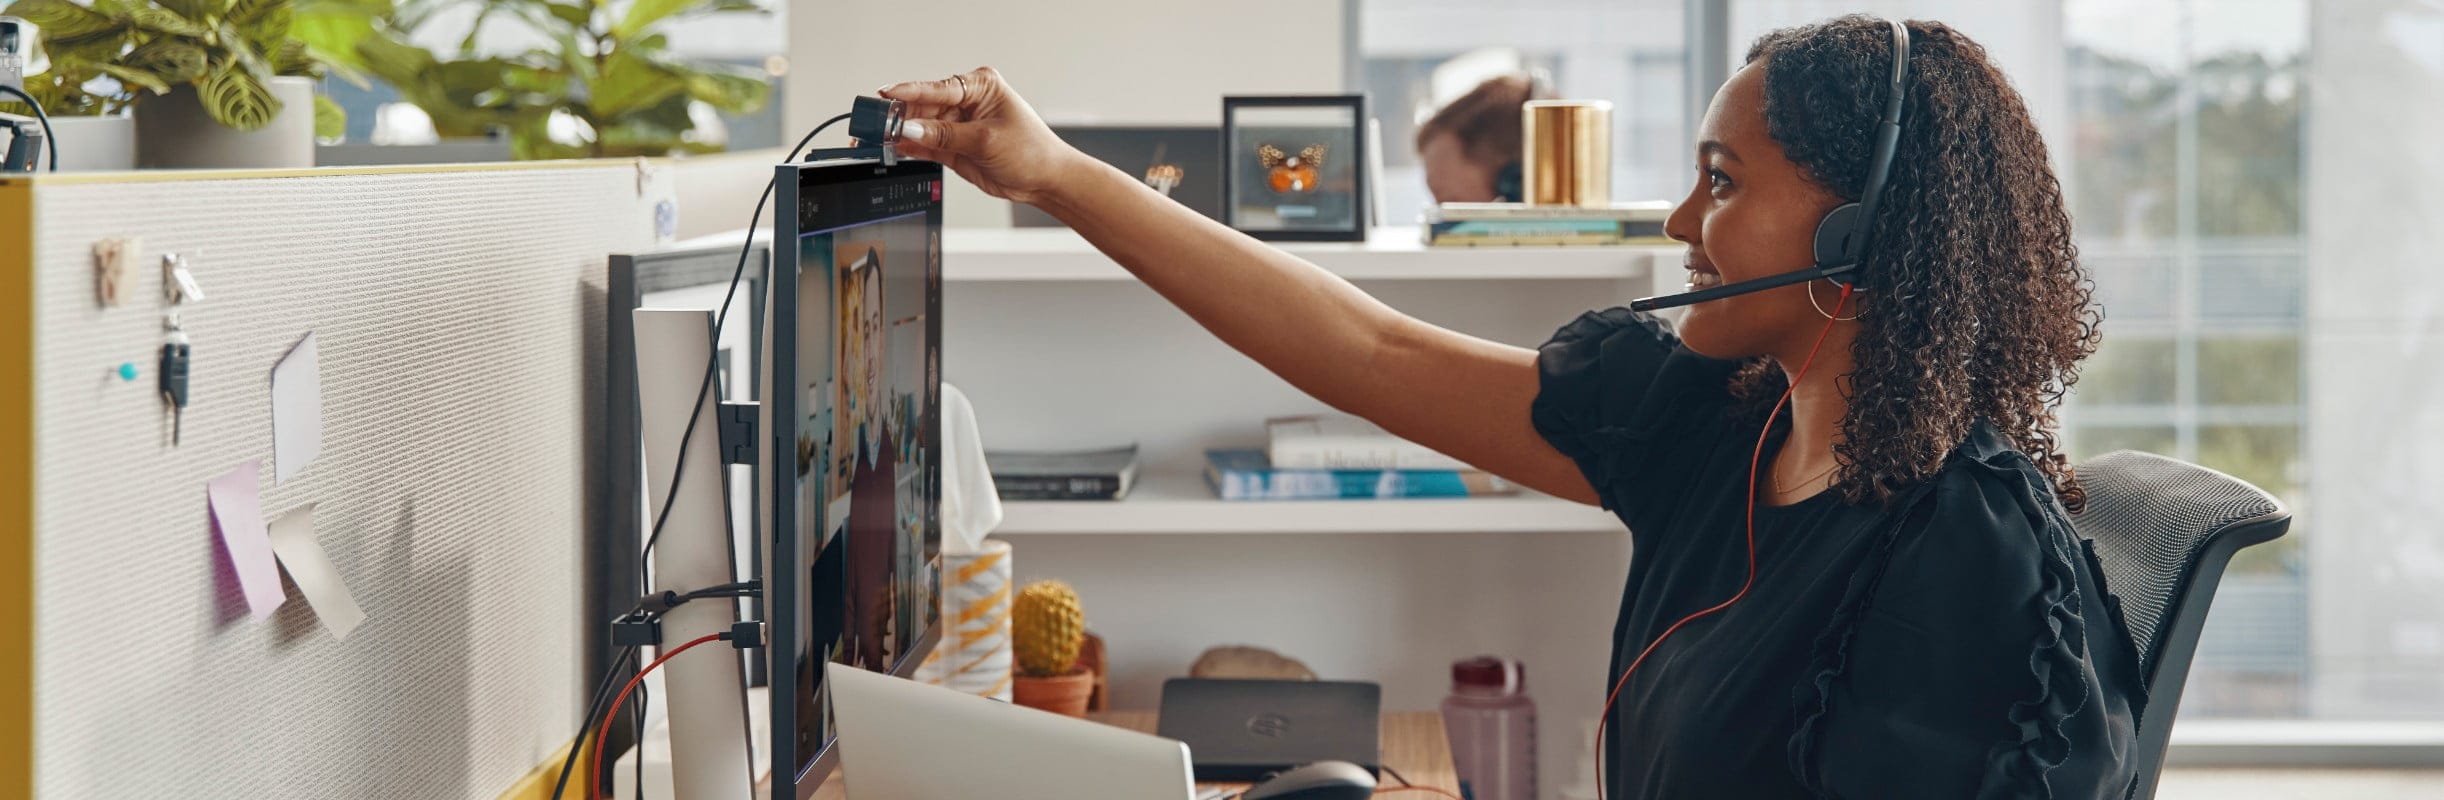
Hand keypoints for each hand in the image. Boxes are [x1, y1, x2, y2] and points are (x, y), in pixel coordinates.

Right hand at [879, 67, 1092, 206]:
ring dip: (898, 134)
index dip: (908, 92)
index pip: (937, 87)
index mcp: (980, 86)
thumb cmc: (1031, 151)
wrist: (1045, 180)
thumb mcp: (986, 140)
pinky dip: (908, 148)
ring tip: (875, 138)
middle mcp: (966, 101)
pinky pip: (924, 144)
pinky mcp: (953, 146)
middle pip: (922, 106)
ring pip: (919, 126)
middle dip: (897, 116)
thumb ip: (945, 135)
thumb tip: (911, 130)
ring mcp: (958, 124)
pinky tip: (892, 149)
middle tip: (872, 124)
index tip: (884, 95)